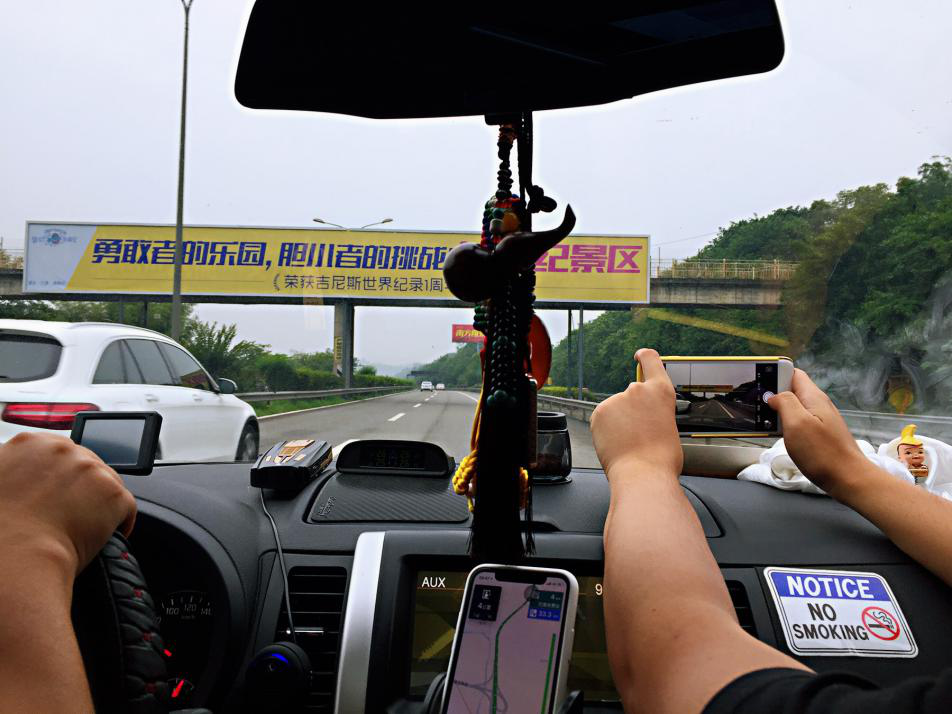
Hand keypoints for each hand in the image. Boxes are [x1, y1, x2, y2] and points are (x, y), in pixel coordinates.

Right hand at [0, 433, 135, 574]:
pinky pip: (125, 506)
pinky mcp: (114, 492)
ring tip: (86, 524)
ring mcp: (91, 469)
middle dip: (81, 485)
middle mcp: (63, 450)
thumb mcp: (0, 482)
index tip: (59, 488)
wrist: (17, 557)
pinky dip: (119, 521)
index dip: (59, 473)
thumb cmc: (2, 531)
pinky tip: (109, 535)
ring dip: (99, 501)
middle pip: (84, 462)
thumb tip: (24, 475)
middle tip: (72, 509)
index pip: (57, 450)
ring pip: (105, 482)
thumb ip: (16, 467)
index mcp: (30, 444)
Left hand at [591, 349, 682, 479]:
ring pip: (616, 410)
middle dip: (631, 411)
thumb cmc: (660, 458)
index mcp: (661, 392)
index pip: (651, 361)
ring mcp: (617, 399)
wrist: (643, 474)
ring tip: (629, 443)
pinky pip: (602, 419)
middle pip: (631, 395)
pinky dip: (606, 430)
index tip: (639, 356)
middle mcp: (637, 390)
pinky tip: (616, 443)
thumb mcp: (668, 425)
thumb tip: (646, 417)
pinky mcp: (599, 411)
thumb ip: (656, 412)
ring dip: (619, 422)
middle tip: (639, 433)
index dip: (644, 357)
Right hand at [767, 369, 867, 496]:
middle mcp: (818, 405)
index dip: (776, 374)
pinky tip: (779, 435)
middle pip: (792, 390)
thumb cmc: (822, 452)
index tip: (760, 384)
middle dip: (774, 395)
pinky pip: (799, 422)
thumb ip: (785, 403)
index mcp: (813, 397)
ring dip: (779, 412)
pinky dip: (786, 425)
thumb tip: (774, 396)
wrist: (849, 479)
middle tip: (757, 406)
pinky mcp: (820, 434)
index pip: (793, 373)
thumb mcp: (797, 423)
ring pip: (795, 407)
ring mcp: (820, 420)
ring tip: (764, 421)